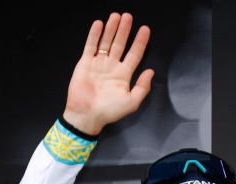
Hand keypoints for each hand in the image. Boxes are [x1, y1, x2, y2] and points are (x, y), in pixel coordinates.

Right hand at [62, 13, 154, 136]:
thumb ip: (142, 87)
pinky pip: (91, 46)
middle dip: (125, 30)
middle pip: (120, 44)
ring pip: (106, 42)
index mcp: (124, 75)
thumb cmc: (109, 111)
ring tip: (116, 16)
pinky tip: (99, 24)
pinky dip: (95, 35)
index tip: (145, 29)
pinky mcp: (85, 63)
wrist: (87, 115)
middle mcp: (112, 67)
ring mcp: (98, 64)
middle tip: (128, 17)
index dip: (140, 42)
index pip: (134, 54)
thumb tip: (151, 72)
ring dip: (111, 29)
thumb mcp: (131, 102)